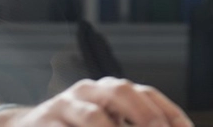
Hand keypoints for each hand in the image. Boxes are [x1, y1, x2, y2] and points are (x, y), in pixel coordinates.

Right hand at [0, 78, 192, 126]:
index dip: (170, 113)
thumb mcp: (108, 123)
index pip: (147, 94)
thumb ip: (134, 123)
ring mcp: (65, 105)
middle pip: (121, 91)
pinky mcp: (42, 124)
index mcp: (111, 90)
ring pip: (92, 116)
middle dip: (145, 116)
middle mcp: (89, 91)